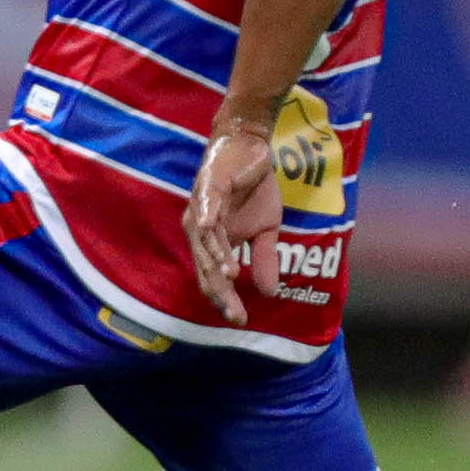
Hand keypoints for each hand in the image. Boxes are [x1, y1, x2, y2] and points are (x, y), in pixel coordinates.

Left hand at [186, 119, 280, 326]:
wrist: (251, 149)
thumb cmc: (253, 189)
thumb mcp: (266, 228)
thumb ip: (264, 258)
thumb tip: (270, 293)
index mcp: (212, 242)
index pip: (214, 277)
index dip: (226, 299)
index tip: (240, 321)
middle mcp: (199, 229)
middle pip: (207, 266)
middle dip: (221, 292)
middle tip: (235, 314)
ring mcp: (201, 208)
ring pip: (206, 241)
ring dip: (218, 258)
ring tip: (231, 276)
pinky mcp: (208, 187)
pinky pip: (206, 207)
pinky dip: (208, 220)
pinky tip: (208, 231)